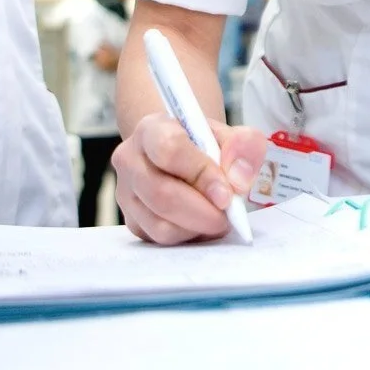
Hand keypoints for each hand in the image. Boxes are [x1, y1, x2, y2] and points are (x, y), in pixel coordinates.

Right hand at [113, 114, 267, 243]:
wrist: (182, 155)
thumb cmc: (203, 144)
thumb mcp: (229, 135)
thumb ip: (243, 146)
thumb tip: (239, 180)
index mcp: (151, 129)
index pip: (169, 150)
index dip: (201, 174)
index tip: (227, 194)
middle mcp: (130, 160)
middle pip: (161, 194)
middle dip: (203, 212)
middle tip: (228, 216)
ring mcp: (126, 193)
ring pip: (159, 224)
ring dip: (197, 227)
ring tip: (218, 218)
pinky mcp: (132, 221)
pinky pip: (160, 240)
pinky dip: (188, 237)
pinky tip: (202, 224)